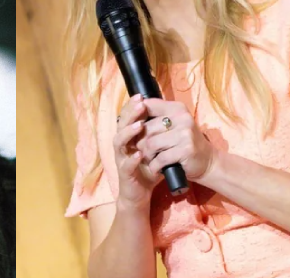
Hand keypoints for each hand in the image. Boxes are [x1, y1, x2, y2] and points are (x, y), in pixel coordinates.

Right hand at [112, 95, 162, 209]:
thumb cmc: (148, 169)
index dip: (132, 107)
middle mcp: (122, 146)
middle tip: (139, 104)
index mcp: (129, 138)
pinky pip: (126, 165)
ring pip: (119, 142)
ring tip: (139, 126)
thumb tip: (171, 116)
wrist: (140, 194)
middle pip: (121, 125)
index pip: (127, 117)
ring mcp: (121, 159)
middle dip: (130, 114)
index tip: (140, 96)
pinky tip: (138, 154)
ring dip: (128, 132)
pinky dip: (131, 159)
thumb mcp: (155, 149)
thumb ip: (158, 135)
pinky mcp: (125, 174)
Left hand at [136, 98, 215, 179]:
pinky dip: (155, 166)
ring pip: (151, 144)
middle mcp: (182, 118)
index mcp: (176, 108)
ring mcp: (185, 134)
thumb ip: (156, 118)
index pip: (148, 105)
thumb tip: (130, 115)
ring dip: (147, 155)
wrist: (208, 161)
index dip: (135, 117)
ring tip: (150, 159)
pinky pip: (160, 158)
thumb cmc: (185, 142)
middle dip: (140, 142)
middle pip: (146, 128)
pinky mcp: (186, 150)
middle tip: (142, 151)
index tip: (133, 129)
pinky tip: (157, 168)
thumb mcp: (174, 125)